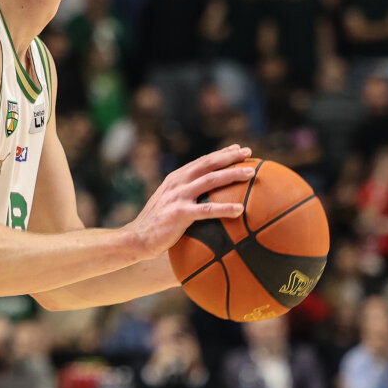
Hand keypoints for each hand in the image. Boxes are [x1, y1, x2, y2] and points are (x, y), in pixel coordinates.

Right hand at [123, 144, 252, 259]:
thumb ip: (184, 197)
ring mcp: (178, 197)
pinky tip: (241, 210)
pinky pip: (207, 210)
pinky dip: (225, 208)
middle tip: (249, 152)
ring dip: (232, 174)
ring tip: (251, 173)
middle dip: (230, 156)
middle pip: (208, 164)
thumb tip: (206, 201)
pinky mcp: (179, 213)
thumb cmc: (155, 225)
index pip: (201, 161)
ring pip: (210, 180)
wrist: (136, 238)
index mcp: (175, 178)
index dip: (221, 153)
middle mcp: (177, 183)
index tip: (237, 149)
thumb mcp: (168, 203)